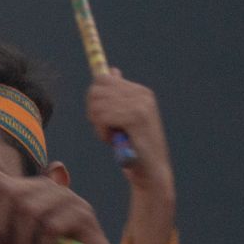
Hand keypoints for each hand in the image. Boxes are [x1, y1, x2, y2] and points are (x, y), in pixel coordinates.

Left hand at [85, 69, 174, 199]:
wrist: (150, 173)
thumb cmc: (133, 148)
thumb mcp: (124, 118)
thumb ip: (118, 95)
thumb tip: (111, 71)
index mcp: (140, 91)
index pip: (102, 79)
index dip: (94, 100)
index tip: (101, 118)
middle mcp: (142, 94)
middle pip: (96, 90)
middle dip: (94, 112)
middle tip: (105, 130)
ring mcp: (140, 105)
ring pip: (97, 105)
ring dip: (98, 126)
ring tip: (112, 138)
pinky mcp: (136, 118)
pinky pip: (103, 117)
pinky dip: (101, 132)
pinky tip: (112, 142)